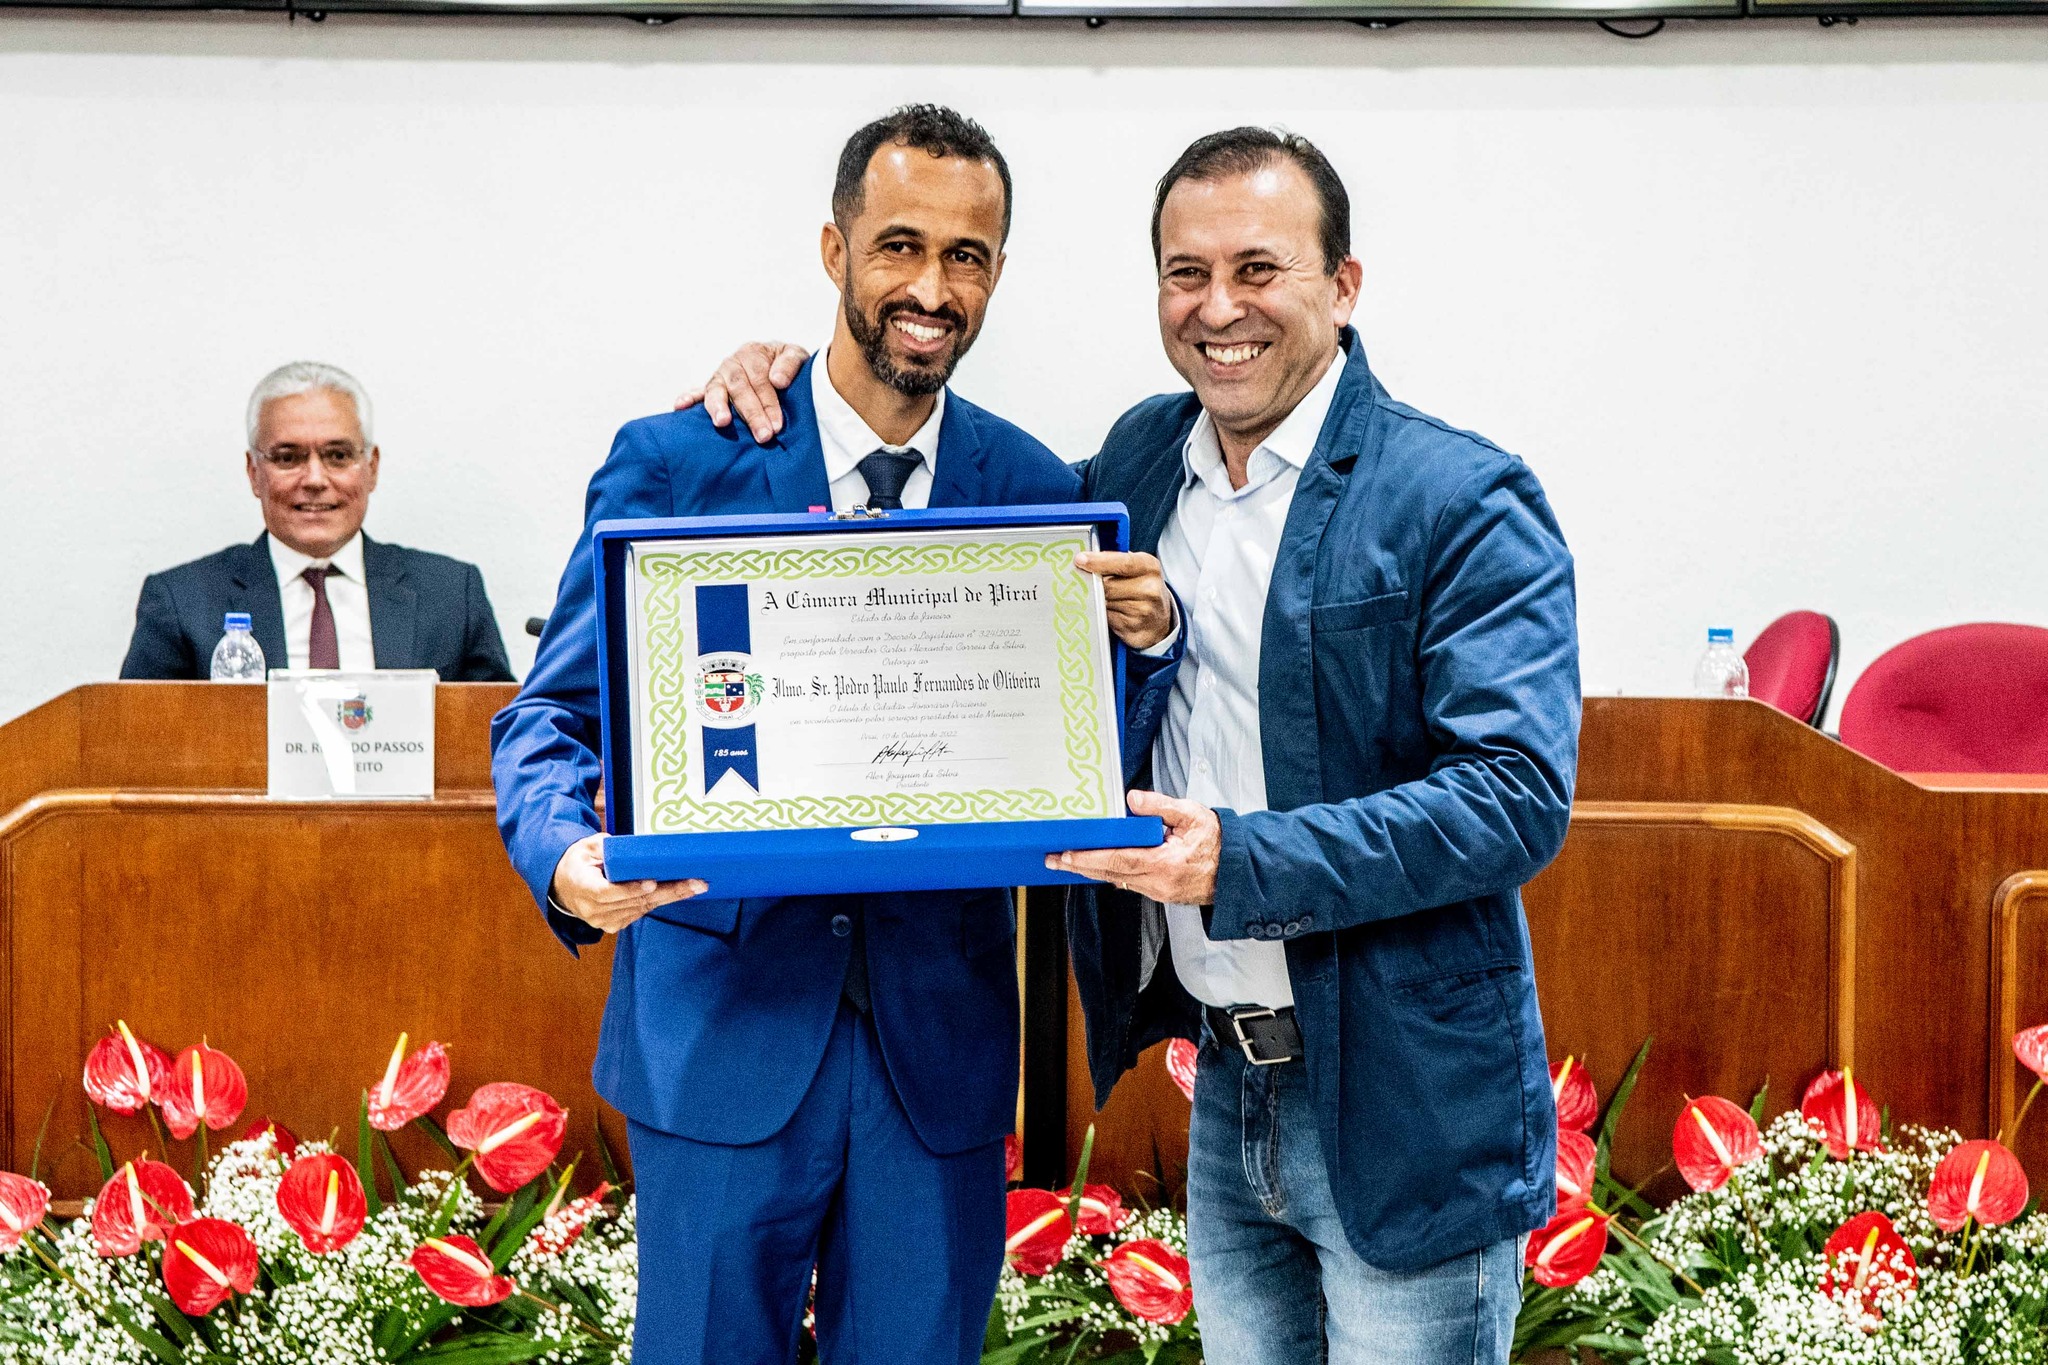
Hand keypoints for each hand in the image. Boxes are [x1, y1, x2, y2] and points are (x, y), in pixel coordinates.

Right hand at [549, 834, 705, 933]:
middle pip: (633, 902)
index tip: (651, 883)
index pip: (607, 893)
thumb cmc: (578, 863)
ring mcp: (603, 921)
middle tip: (695, 883)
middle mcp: (592, 909)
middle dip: (667, 892)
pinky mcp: (613, 925)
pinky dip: (659, 902)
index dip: (630, 889)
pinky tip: (679, 893)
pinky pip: (639, 913)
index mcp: (582, 887)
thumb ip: (604, 847)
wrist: (564, 887)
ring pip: (642, 909)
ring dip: (670, 897)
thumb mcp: (585, 847)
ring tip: (695, 886)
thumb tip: (629, 848)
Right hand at [673, 342, 810, 443]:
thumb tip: (778, 381)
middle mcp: (733, 363)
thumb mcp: (795, 355)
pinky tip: (680, 406)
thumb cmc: (788, 365)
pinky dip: (688, 398)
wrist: (780, 365)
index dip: (769, 402)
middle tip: (763, 435)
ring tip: (722, 422)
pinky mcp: (712, 389)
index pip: (760, 379)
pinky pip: (698, 392)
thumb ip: (790, 363)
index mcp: (753, 353)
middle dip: (751, 413)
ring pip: (716, 390)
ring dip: (718, 407)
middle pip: (740, 388)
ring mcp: (720, 376)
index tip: (777, 425)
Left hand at [1046, 790, 1218, 905]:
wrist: (1239, 870)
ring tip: (1066, 861)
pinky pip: (1129, 882)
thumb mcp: (1193, 815)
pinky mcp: (1160, 893)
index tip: (1066, 853)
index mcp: (1164, 864)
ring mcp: (1158, 891)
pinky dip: (1110, 873)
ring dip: (1091, 870)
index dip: (1088, 858)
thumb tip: (1132, 800)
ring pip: (1117, 879)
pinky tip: (1096, 865)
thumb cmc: (1218, 842)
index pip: (1117, 860)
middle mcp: (1157, 883)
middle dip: (1078, 866)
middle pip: (1110, 874)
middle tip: (1052, 859)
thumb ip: (1161, 806)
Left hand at [1075, 550, 1174, 650]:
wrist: (1159, 619)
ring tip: (1104, 599)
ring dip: (1097, 600)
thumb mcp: (1136, 567)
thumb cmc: (1141, 587)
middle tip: (1083, 582)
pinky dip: (1102, 614)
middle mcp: (1150, 589)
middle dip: (1093, 584)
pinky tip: (1109, 612)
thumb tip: (1084, 559)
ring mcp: (1143, 611)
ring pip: (1104, 603)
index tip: (1079, 560)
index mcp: (1149, 567)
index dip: (1099, 561)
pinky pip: (1106, 618)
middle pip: (1108, 586)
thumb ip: (1114, 561)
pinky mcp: (1133, 628)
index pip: (1123, 563)